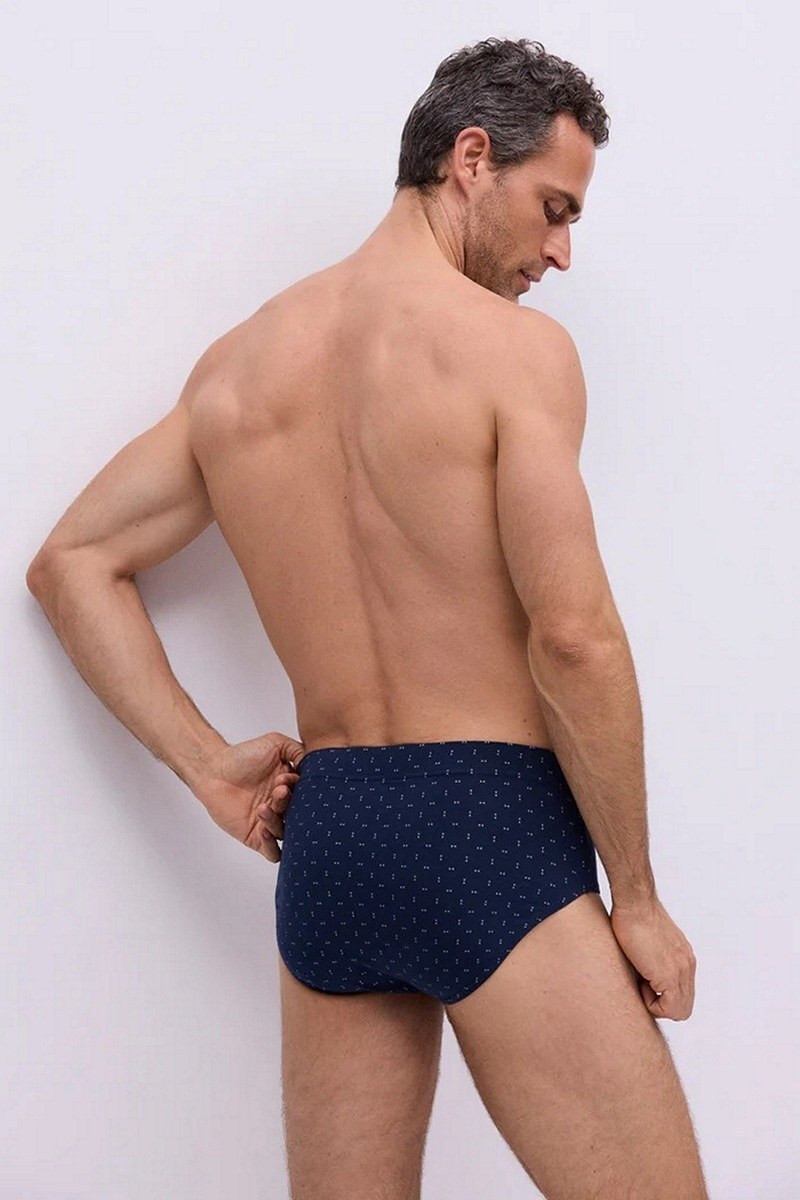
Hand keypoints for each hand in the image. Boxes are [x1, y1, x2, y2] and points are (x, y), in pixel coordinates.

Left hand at [192, 730, 305, 861]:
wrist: (215, 770)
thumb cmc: (243, 756)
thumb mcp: (275, 743)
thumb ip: (297, 750)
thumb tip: (313, 764)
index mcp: (291, 788)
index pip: (308, 797)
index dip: (300, 790)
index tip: (286, 778)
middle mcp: (283, 806)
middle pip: (299, 817)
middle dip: (290, 805)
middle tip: (278, 792)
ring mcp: (270, 823)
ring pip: (287, 834)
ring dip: (277, 822)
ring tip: (263, 807)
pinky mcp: (256, 837)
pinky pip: (273, 852)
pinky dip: (272, 845)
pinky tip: (263, 829)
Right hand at [609, 894, 697, 1020]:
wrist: (635, 902)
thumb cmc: (634, 915)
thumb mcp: (651, 942)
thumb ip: (655, 959)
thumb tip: (644, 974)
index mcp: (683, 958)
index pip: (681, 993)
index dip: (662, 996)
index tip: (644, 981)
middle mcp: (687, 965)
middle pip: (683, 1006)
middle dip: (661, 1004)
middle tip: (641, 986)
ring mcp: (681, 970)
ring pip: (679, 1011)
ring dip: (657, 1005)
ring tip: (640, 983)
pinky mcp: (670, 974)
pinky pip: (670, 1008)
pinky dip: (653, 1005)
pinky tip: (640, 983)